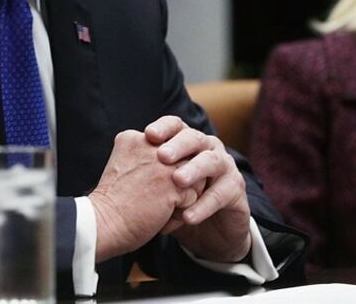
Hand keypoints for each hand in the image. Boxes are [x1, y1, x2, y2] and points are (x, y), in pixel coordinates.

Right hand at [88, 129, 198, 261]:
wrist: (102, 224)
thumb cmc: (111, 204)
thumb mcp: (122, 166)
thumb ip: (144, 158)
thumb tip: (177, 168)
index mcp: (132, 138)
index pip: (165, 148)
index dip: (158, 171)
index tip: (138, 187)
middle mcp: (149, 144)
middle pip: (181, 160)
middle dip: (173, 184)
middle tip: (147, 199)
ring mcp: (164, 163)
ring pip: (192, 179)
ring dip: (179, 198)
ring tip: (155, 209)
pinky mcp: (175, 185)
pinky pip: (193, 198)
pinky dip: (179, 214)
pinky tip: (160, 219)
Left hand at [145, 116, 251, 262]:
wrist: (208, 230)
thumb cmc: (178, 201)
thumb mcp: (160, 186)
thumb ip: (146, 171)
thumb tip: (119, 163)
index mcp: (187, 141)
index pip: (176, 125)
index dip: (163, 127)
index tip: (147, 135)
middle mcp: (208, 147)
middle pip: (194, 138)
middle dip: (178, 145)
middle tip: (162, 156)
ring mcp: (225, 166)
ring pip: (212, 161)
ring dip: (194, 170)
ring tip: (177, 181)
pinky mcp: (236, 189)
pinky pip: (222, 193)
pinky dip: (204, 205)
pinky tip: (188, 216)